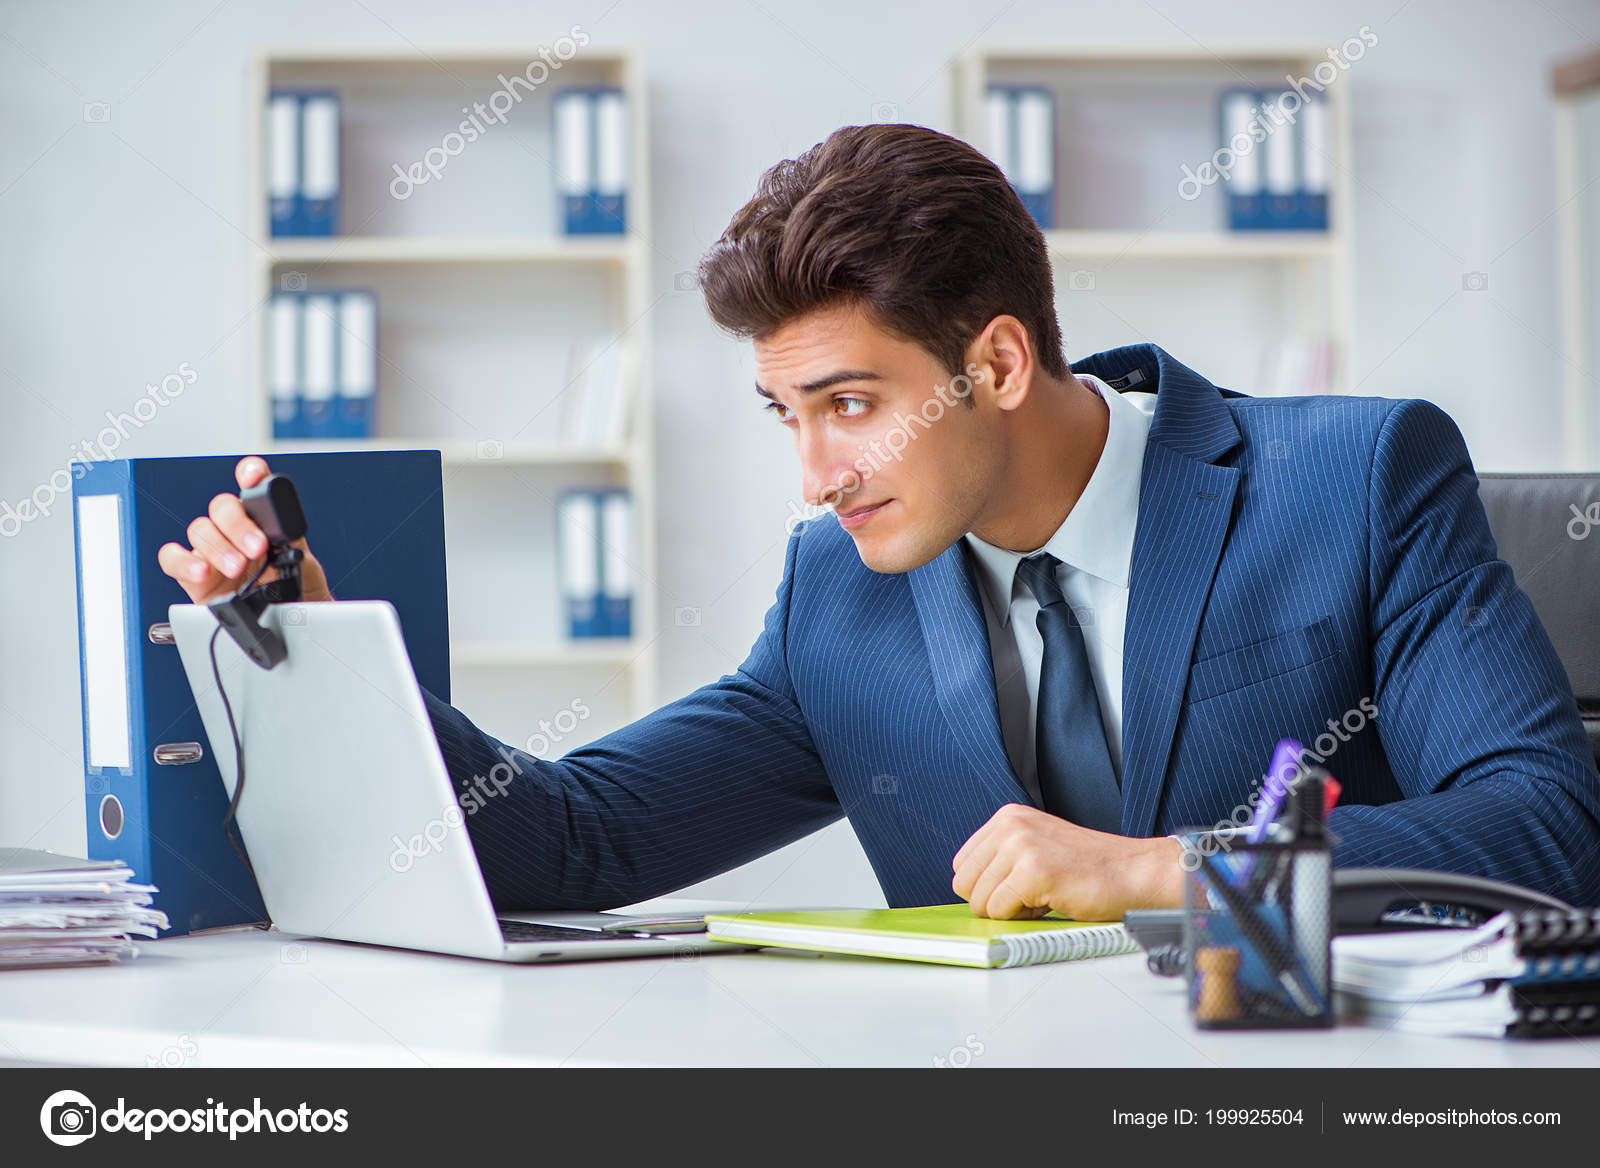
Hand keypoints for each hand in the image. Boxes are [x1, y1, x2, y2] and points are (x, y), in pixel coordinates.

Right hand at [156, 457, 331, 604]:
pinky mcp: (193, 576)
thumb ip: (293, 543)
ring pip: (199, 530)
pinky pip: (172, 558)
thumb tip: (282, 534)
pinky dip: (183, 562)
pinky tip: (202, 571)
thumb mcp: (305, 564)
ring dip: (219, 547)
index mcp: (262, 519)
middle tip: (257, 547)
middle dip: (237, 525)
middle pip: (221, 507)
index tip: (253, 475)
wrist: (293, 623)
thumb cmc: (299, 591)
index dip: (250, 474)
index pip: (252, 486)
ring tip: (238, 568)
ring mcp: (211, 551)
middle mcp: (233, 530)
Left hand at [952, 803, 1182, 920]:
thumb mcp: (1037, 846)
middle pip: (964, 884)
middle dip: (994, 900)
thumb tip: (968, 889)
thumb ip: (1002, 858)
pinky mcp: (1034, 870)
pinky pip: (1000, 911)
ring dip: (1011, 910)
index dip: (987, 886)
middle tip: (1032, 894)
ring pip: (980, 901)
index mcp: (1008, 817)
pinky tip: (1051, 901)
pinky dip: (1024, 917)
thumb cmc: (1090, 867)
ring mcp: (1021, 845)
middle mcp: (1010, 825)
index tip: (1017, 886)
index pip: (962, 865)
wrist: (1135, 872)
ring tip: (1044, 895)